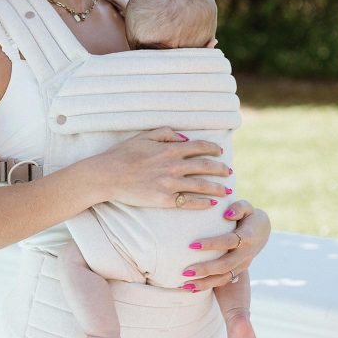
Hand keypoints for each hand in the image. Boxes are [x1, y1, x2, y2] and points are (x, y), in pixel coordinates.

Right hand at [96, 126, 231, 208]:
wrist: (108, 174)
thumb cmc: (123, 154)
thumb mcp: (144, 136)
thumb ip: (165, 134)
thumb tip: (184, 137)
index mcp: (170, 149)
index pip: (199, 147)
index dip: (212, 148)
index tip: (219, 151)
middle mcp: (174, 166)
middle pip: (205, 166)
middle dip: (220, 169)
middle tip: (228, 171)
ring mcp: (170, 184)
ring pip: (201, 185)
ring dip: (216, 187)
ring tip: (226, 189)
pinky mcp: (164, 200)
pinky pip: (189, 202)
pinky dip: (202, 203)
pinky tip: (211, 204)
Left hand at [181, 200, 270, 290]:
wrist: (262, 231)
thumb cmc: (249, 215)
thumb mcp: (247, 207)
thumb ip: (238, 207)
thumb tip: (227, 214)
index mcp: (247, 237)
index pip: (229, 241)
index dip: (212, 244)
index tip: (193, 245)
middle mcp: (245, 254)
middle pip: (225, 264)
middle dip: (205, 269)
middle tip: (185, 271)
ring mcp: (242, 265)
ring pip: (224, 277)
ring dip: (204, 282)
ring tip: (185, 284)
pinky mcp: (237, 271)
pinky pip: (223, 281)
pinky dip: (207, 286)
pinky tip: (191, 288)